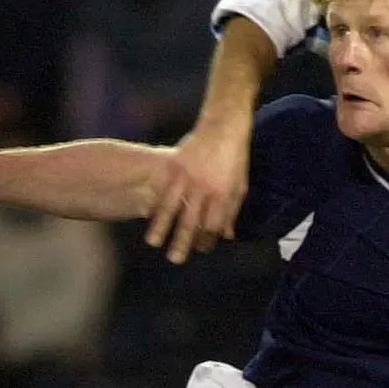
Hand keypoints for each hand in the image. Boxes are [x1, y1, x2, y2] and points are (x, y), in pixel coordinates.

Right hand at [144, 123, 250, 263]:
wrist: (223, 127)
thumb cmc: (235, 159)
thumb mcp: (241, 186)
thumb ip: (233, 212)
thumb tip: (227, 237)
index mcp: (223, 195)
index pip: (212, 226)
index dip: (207, 240)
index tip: (200, 248)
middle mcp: (203, 188)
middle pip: (190, 222)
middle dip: (182, 243)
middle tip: (175, 259)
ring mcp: (186, 177)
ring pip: (170, 207)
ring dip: (161, 227)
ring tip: (154, 242)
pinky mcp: (174, 165)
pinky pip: (161, 188)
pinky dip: (154, 202)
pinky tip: (147, 214)